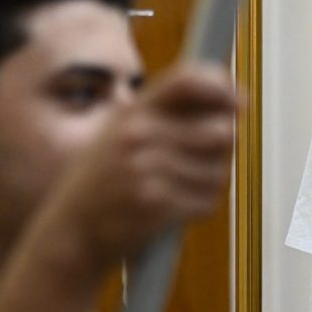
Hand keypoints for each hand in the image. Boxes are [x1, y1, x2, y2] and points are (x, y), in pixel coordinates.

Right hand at [39, 61, 237, 274]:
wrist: (71, 231)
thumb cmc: (102, 182)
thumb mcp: (119, 134)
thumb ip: (163, 116)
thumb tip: (230, 104)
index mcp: (132, 112)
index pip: (187, 81)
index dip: (221, 86)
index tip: (240, 100)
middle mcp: (139, 135)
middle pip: (219, 130)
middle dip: (223, 147)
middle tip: (208, 159)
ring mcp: (147, 169)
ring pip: (218, 170)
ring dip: (209, 182)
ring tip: (182, 188)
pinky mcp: (156, 204)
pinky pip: (206, 201)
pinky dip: (199, 206)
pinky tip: (176, 209)